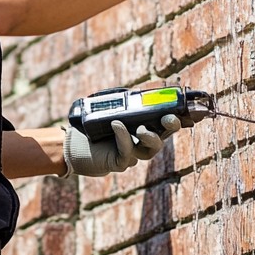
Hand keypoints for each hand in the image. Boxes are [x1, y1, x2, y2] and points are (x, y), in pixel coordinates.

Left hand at [63, 115, 180, 176]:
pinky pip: (127, 152)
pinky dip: (123, 137)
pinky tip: (117, 125)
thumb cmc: (90, 128)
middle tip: (169, 119)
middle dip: (169, 127)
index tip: (184, 107)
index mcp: (142, 129)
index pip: (164, 123)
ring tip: (140, 128)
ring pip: (151, 150)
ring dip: (149, 137)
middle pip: (163, 137)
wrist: (71, 146)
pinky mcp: (119, 163)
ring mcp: (131, 155)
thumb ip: (125, 104)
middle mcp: (140, 144)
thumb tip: (139, 92)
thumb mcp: (109, 111)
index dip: (177, 117)